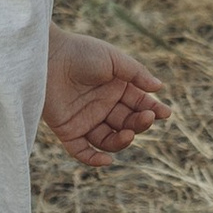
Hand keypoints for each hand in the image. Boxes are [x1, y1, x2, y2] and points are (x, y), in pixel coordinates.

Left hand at [41, 30, 169, 168]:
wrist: (47, 56)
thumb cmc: (80, 52)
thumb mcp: (113, 59)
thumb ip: (136, 73)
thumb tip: (159, 88)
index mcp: (115, 88)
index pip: (139, 104)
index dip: (152, 110)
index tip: (165, 113)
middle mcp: (103, 106)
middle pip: (127, 123)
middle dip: (140, 123)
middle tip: (146, 117)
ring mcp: (86, 120)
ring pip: (109, 140)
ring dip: (122, 141)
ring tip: (128, 134)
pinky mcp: (68, 131)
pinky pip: (83, 151)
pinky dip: (94, 159)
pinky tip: (107, 160)